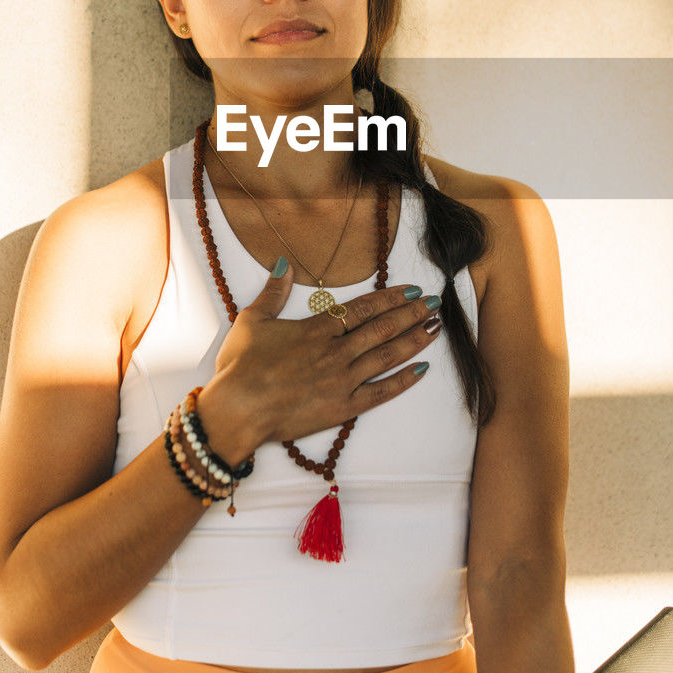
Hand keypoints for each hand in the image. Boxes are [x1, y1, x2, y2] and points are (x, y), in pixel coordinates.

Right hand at [210, 260, 441, 446]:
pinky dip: (402, 381)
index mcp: (317, 329)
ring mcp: (342, 380)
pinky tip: (421, 369)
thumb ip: (273, 292)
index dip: (390, 297)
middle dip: (412, 313)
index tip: (412, 290)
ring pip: (386, 355)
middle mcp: (336, 351)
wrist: (237, 409)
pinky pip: (380, 393)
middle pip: (382, 328)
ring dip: (414, 340)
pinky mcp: (342, 408)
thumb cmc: (241, 366)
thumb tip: (283, 264)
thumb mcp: (252, 320)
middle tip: (435, 303)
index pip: (363, 308)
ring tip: (435, 328)